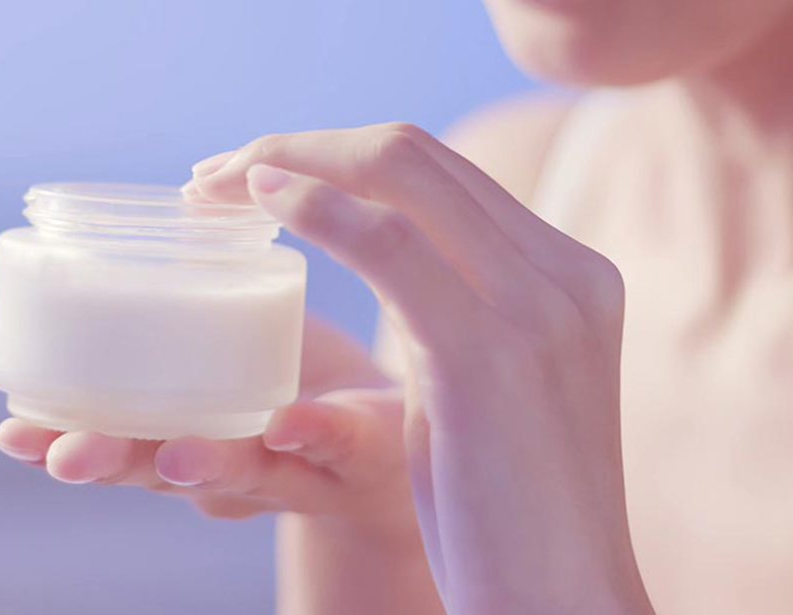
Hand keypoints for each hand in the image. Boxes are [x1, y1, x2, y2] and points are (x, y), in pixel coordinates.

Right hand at [0, 316, 413, 532]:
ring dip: (207, 463)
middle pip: (163, 472)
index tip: (9, 431)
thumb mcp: (244, 341)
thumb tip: (189, 188)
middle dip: (113, 463)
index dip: (62, 438)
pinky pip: (339, 447)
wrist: (400, 436)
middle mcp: (232, 465)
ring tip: (175, 453)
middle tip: (61, 453)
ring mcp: (299, 467)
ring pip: (247, 475)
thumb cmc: (305, 387)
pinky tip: (291, 423)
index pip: (115, 439)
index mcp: (188, 433)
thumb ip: (208, 289)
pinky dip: (315, 434)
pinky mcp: (361, 453)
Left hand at [184, 123, 654, 614]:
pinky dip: (315, 211)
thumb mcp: (499, 386)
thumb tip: (392, 257)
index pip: (446, 174)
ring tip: (217, 182)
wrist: (566, 596)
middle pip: (418, 154)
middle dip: (308, 145)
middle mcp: (565, 272)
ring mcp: (535, 304)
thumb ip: (463, 312)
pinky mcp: (486, 351)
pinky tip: (257, 205)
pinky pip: (386, 246)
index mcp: (574, 275)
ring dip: (293, 162)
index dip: (347, 155)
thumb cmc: (517, 506)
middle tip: (223, 169)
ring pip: (399, 177)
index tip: (271, 173)